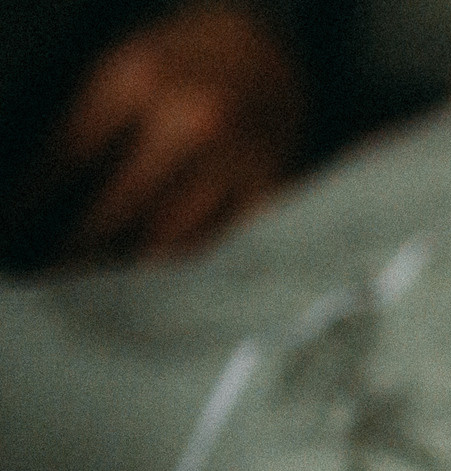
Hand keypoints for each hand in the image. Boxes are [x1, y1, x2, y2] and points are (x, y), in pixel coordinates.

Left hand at [2, 4, 302, 269]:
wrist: (265, 50)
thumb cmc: (177, 64)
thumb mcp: (123, 74)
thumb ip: (91, 127)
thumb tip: (51, 201)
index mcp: (141, 77)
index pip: (72, 154)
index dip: (36, 199)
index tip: (14, 232)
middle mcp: (192, 118)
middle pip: (122, 204)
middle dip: (81, 244)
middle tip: (57, 273)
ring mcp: (237, 154)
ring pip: (172, 233)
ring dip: (131, 264)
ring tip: (103, 285)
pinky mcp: (269, 184)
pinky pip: (218, 240)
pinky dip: (181, 260)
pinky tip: (156, 274)